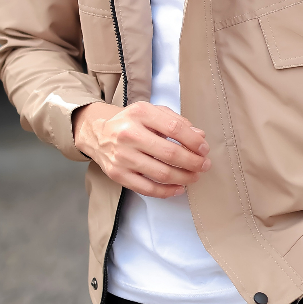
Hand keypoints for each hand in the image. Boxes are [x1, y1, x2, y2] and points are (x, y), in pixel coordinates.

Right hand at [72, 101, 211, 197]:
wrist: (98, 132)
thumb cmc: (131, 122)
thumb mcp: (152, 112)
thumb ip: (176, 121)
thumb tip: (199, 136)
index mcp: (140, 113)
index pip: (174, 128)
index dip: (193, 141)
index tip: (204, 149)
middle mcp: (129, 134)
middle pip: (170, 153)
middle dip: (193, 162)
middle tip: (204, 165)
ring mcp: (122, 156)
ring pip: (161, 173)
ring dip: (184, 178)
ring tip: (194, 176)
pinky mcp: (118, 175)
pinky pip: (147, 189)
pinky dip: (167, 191)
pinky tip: (179, 188)